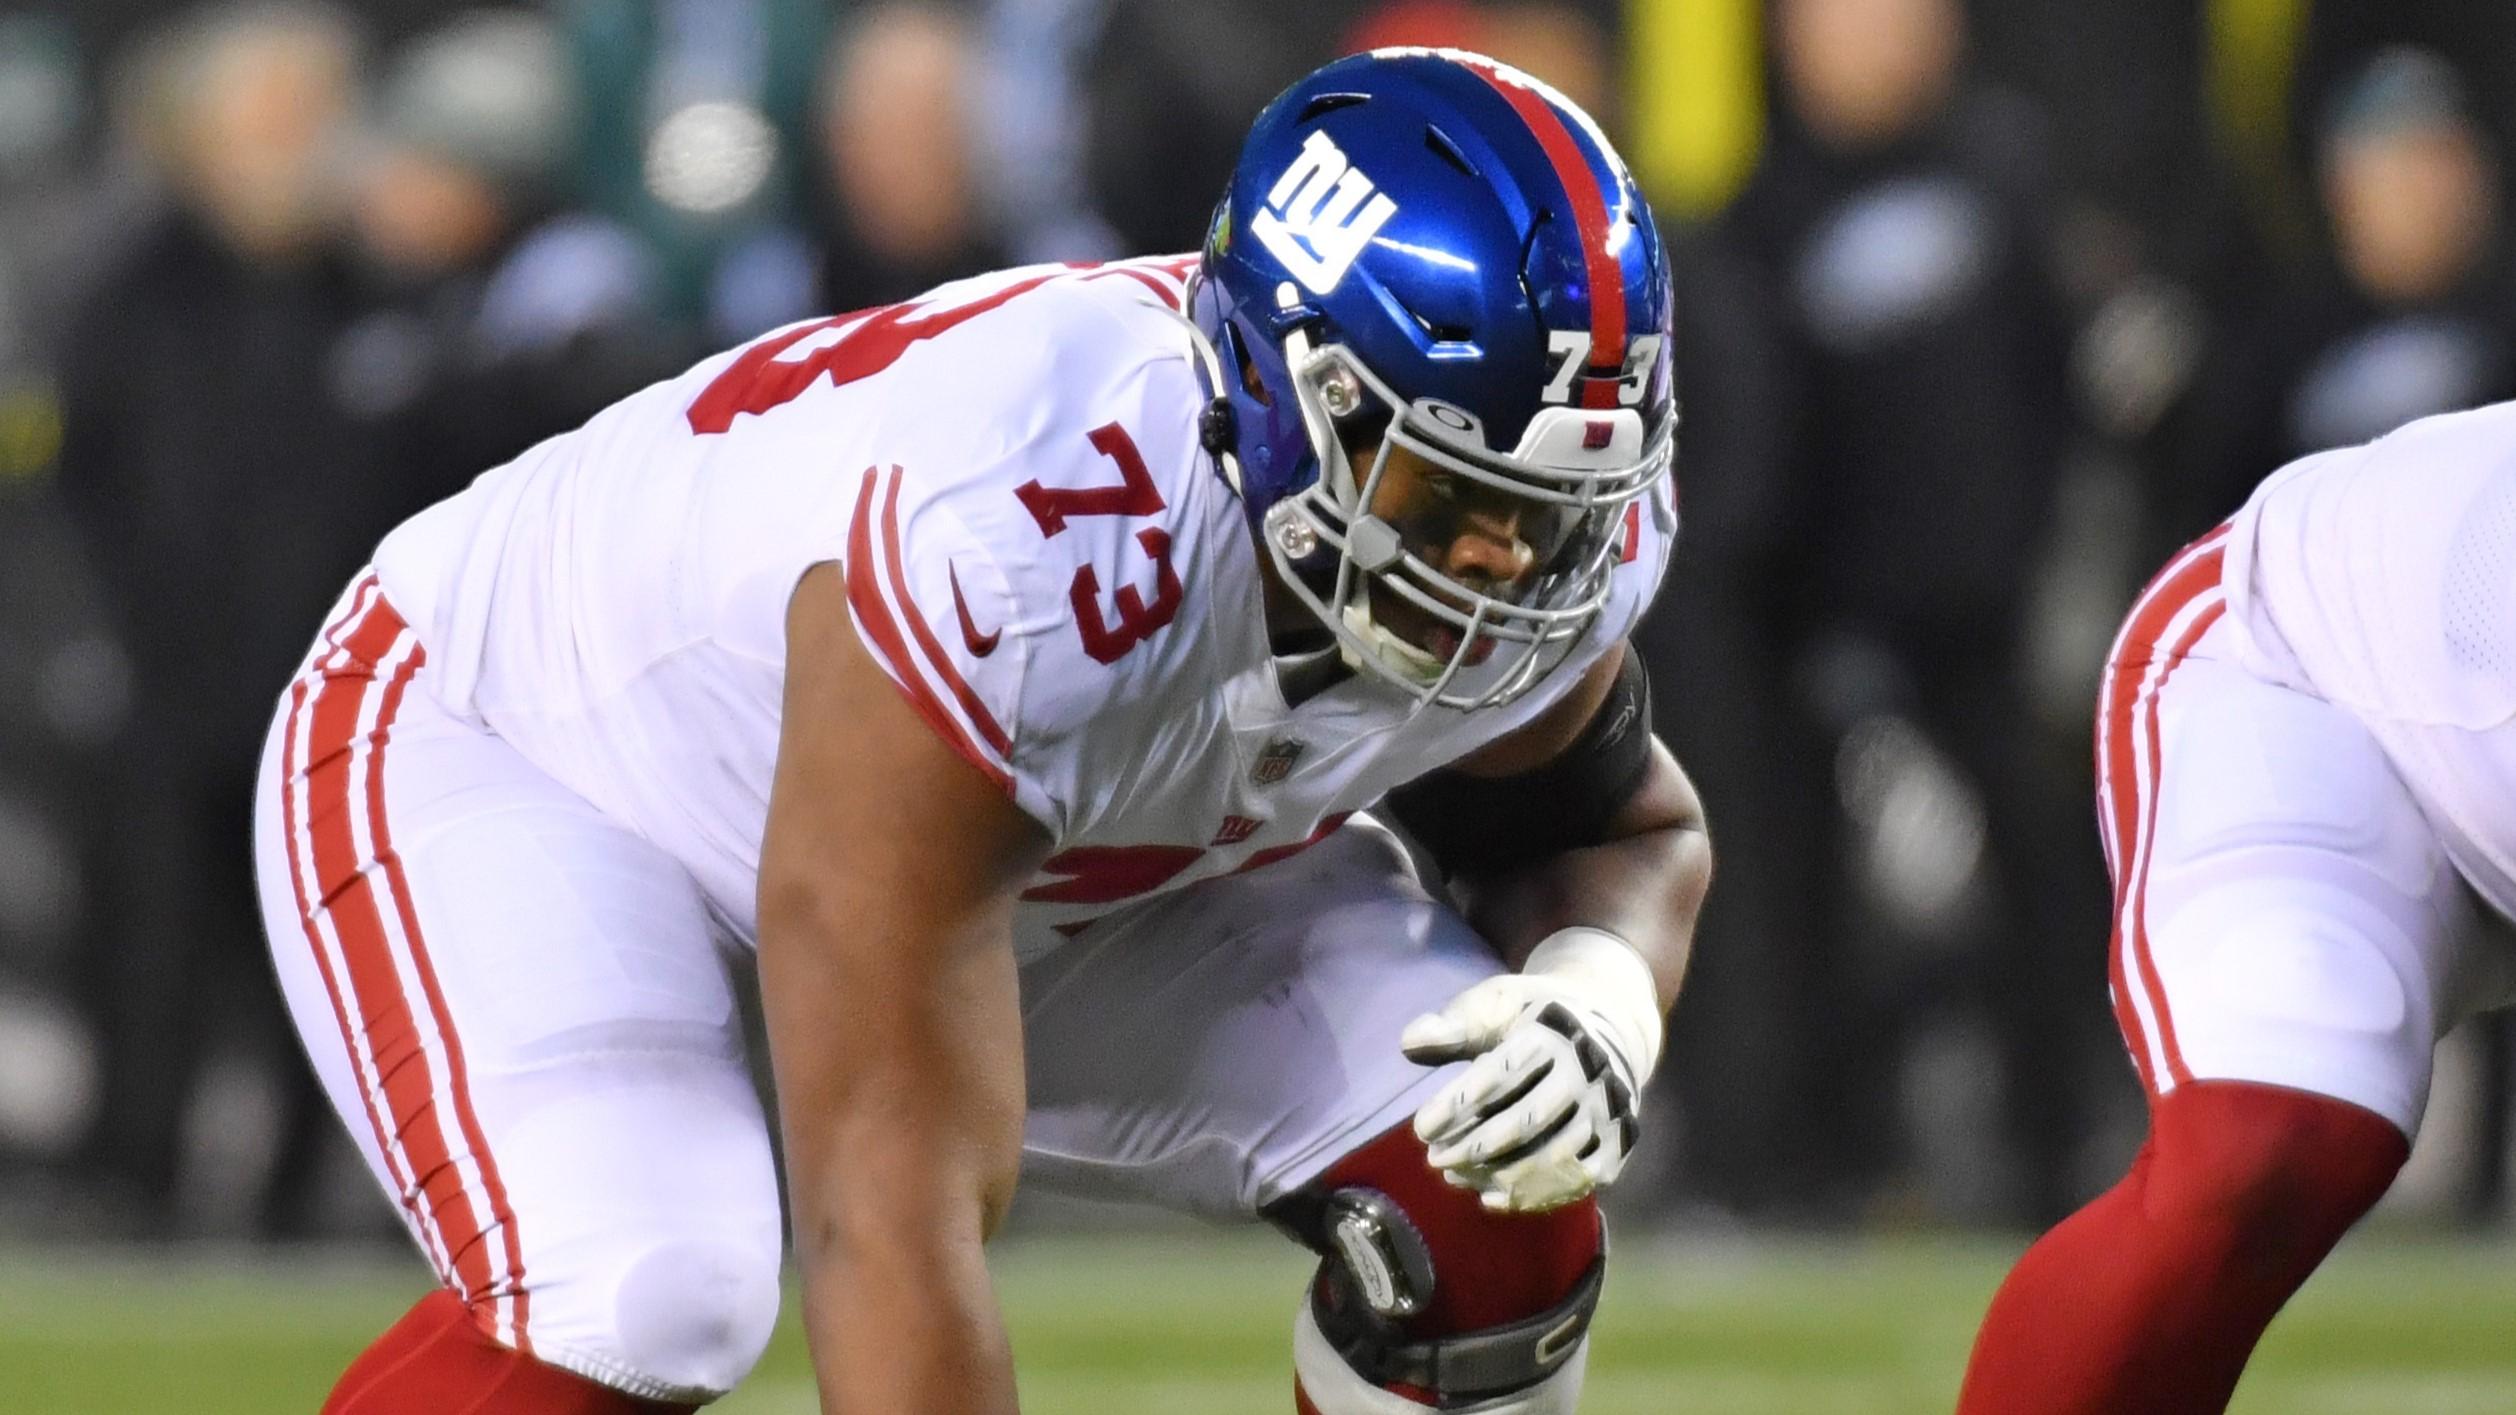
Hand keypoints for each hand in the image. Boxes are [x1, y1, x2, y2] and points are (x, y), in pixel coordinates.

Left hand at [1400, 929, 1662, 1212]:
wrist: (1610, 1027)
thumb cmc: (1535, 1018)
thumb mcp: (1498, 1004)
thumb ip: (1456, 1025)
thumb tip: (1409, 1043)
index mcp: (1554, 1033)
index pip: (1502, 1074)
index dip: (1458, 1104)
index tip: (1420, 1128)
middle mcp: (1588, 1074)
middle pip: (1526, 1122)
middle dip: (1473, 1146)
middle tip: (1433, 1158)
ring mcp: (1607, 1111)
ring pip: (1551, 1156)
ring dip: (1498, 1175)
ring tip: (1454, 1176)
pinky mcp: (1619, 1141)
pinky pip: (1577, 1180)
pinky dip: (1534, 1195)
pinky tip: (1492, 1196)